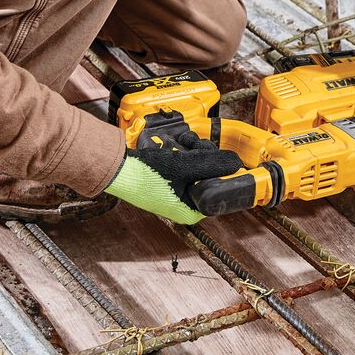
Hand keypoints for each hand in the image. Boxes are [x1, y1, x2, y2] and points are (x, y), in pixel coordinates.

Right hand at [104, 131, 243, 224]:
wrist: (117, 168)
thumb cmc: (144, 174)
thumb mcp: (183, 166)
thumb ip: (212, 163)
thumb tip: (236, 163)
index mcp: (191, 211)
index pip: (220, 191)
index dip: (223, 171)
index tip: (222, 157)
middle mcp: (186, 204)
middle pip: (210, 176)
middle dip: (206, 156)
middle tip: (196, 147)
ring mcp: (178, 192)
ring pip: (199, 167)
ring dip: (195, 151)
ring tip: (183, 144)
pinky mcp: (170, 180)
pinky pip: (187, 164)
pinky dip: (184, 153)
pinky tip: (177, 145)